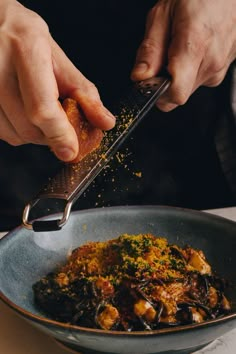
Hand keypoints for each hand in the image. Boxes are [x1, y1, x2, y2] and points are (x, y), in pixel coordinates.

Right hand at [0, 0, 114, 160]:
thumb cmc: (25, 40)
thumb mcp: (58, 59)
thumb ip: (83, 93)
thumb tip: (105, 122)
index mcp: (26, 48)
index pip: (42, 108)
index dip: (59, 135)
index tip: (71, 150)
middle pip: (29, 127)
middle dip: (52, 136)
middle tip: (61, 126)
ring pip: (15, 134)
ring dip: (35, 134)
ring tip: (38, 110)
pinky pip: (2, 132)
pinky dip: (18, 130)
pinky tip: (21, 111)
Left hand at [131, 0, 235, 111]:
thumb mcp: (163, 13)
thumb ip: (150, 49)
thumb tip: (140, 77)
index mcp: (195, 46)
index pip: (176, 94)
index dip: (157, 93)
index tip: (149, 81)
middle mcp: (212, 62)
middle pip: (179, 93)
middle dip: (164, 81)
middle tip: (164, 54)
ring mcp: (221, 66)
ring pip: (188, 87)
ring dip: (177, 74)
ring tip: (180, 45)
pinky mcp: (224, 67)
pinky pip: (200, 78)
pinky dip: (191, 68)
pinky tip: (193, 46)